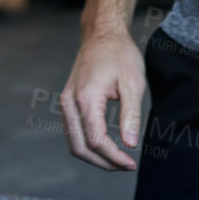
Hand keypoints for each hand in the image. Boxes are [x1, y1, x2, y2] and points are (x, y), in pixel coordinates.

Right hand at [61, 31, 144, 170]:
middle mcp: (70, 103)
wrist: (102, 33)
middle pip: (80, 148)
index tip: (132, 164)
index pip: (96, 140)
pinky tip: (106, 146)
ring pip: (73, 143)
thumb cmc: (120, 54)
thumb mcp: (133, 83)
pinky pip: (72, 132)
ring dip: (94, 157)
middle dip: (103, 163)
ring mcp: (65, 103)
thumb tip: (130, 145)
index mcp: (86, 98)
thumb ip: (131, 115)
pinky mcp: (67, 102)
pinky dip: (87, 145)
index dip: (114, 157)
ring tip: (118, 160)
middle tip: (126, 166)